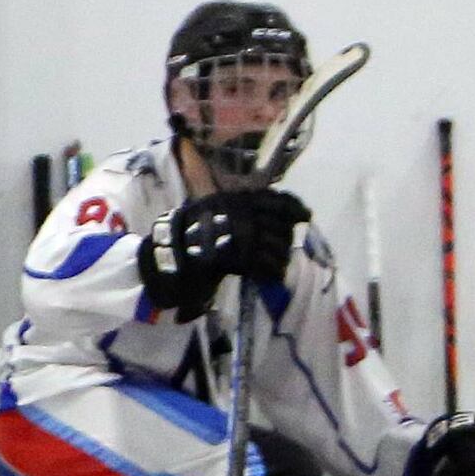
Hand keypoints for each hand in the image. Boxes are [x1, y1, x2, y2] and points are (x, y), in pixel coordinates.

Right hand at [142, 187, 309, 307]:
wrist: (168, 257)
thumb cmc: (192, 235)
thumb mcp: (215, 212)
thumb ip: (242, 210)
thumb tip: (278, 215)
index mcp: (233, 198)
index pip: (273, 199)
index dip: (293, 207)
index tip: (305, 216)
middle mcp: (236, 211)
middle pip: (278, 224)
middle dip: (284, 239)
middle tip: (283, 251)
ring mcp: (233, 232)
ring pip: (273, 245)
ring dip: (279, 258)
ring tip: (278, 266)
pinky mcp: (232, 256)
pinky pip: (261, 264)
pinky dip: (269, 272)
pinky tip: (271, 277)